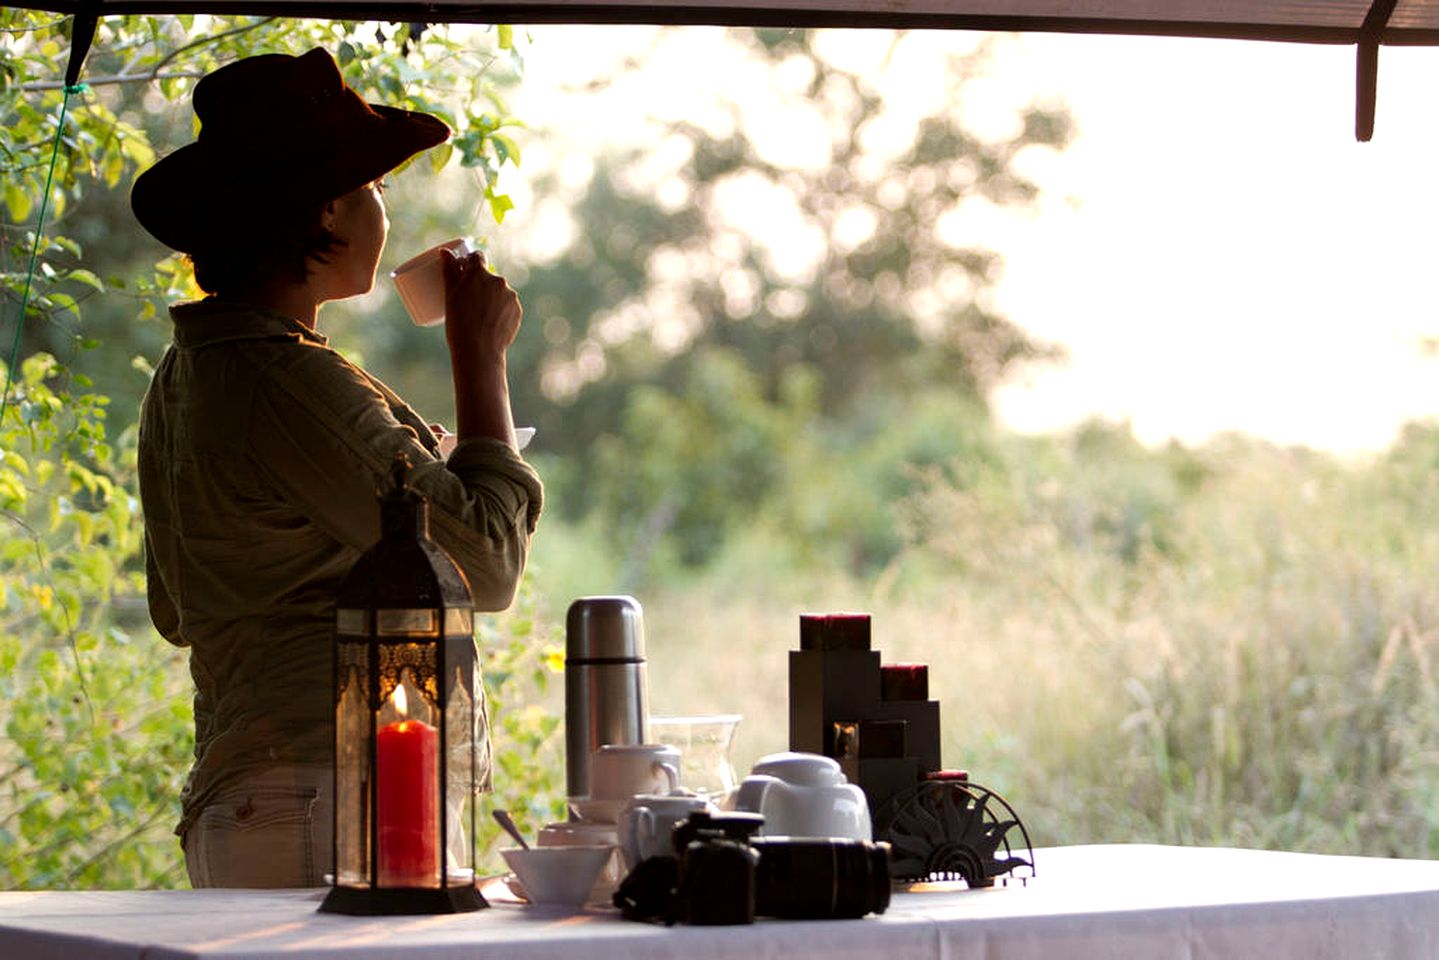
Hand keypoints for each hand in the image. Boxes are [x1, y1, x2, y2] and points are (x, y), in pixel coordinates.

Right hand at [441, 247, 521, 361]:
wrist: (479, 350)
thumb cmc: (459, 323)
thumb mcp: (450, 295)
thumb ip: (449, 270)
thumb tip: (445, 252)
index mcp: (480, 273)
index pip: (477, 257)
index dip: (470, 262)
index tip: (465, 269)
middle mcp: (498, 280)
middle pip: (489, 276)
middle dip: (480, 284)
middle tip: (468, 300)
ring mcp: (510, 296)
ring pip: (499, 292)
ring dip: (491, 297)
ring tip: (479, 314)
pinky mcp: (517, 311)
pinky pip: (507, 305)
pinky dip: (500, 310)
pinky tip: (490, 321)